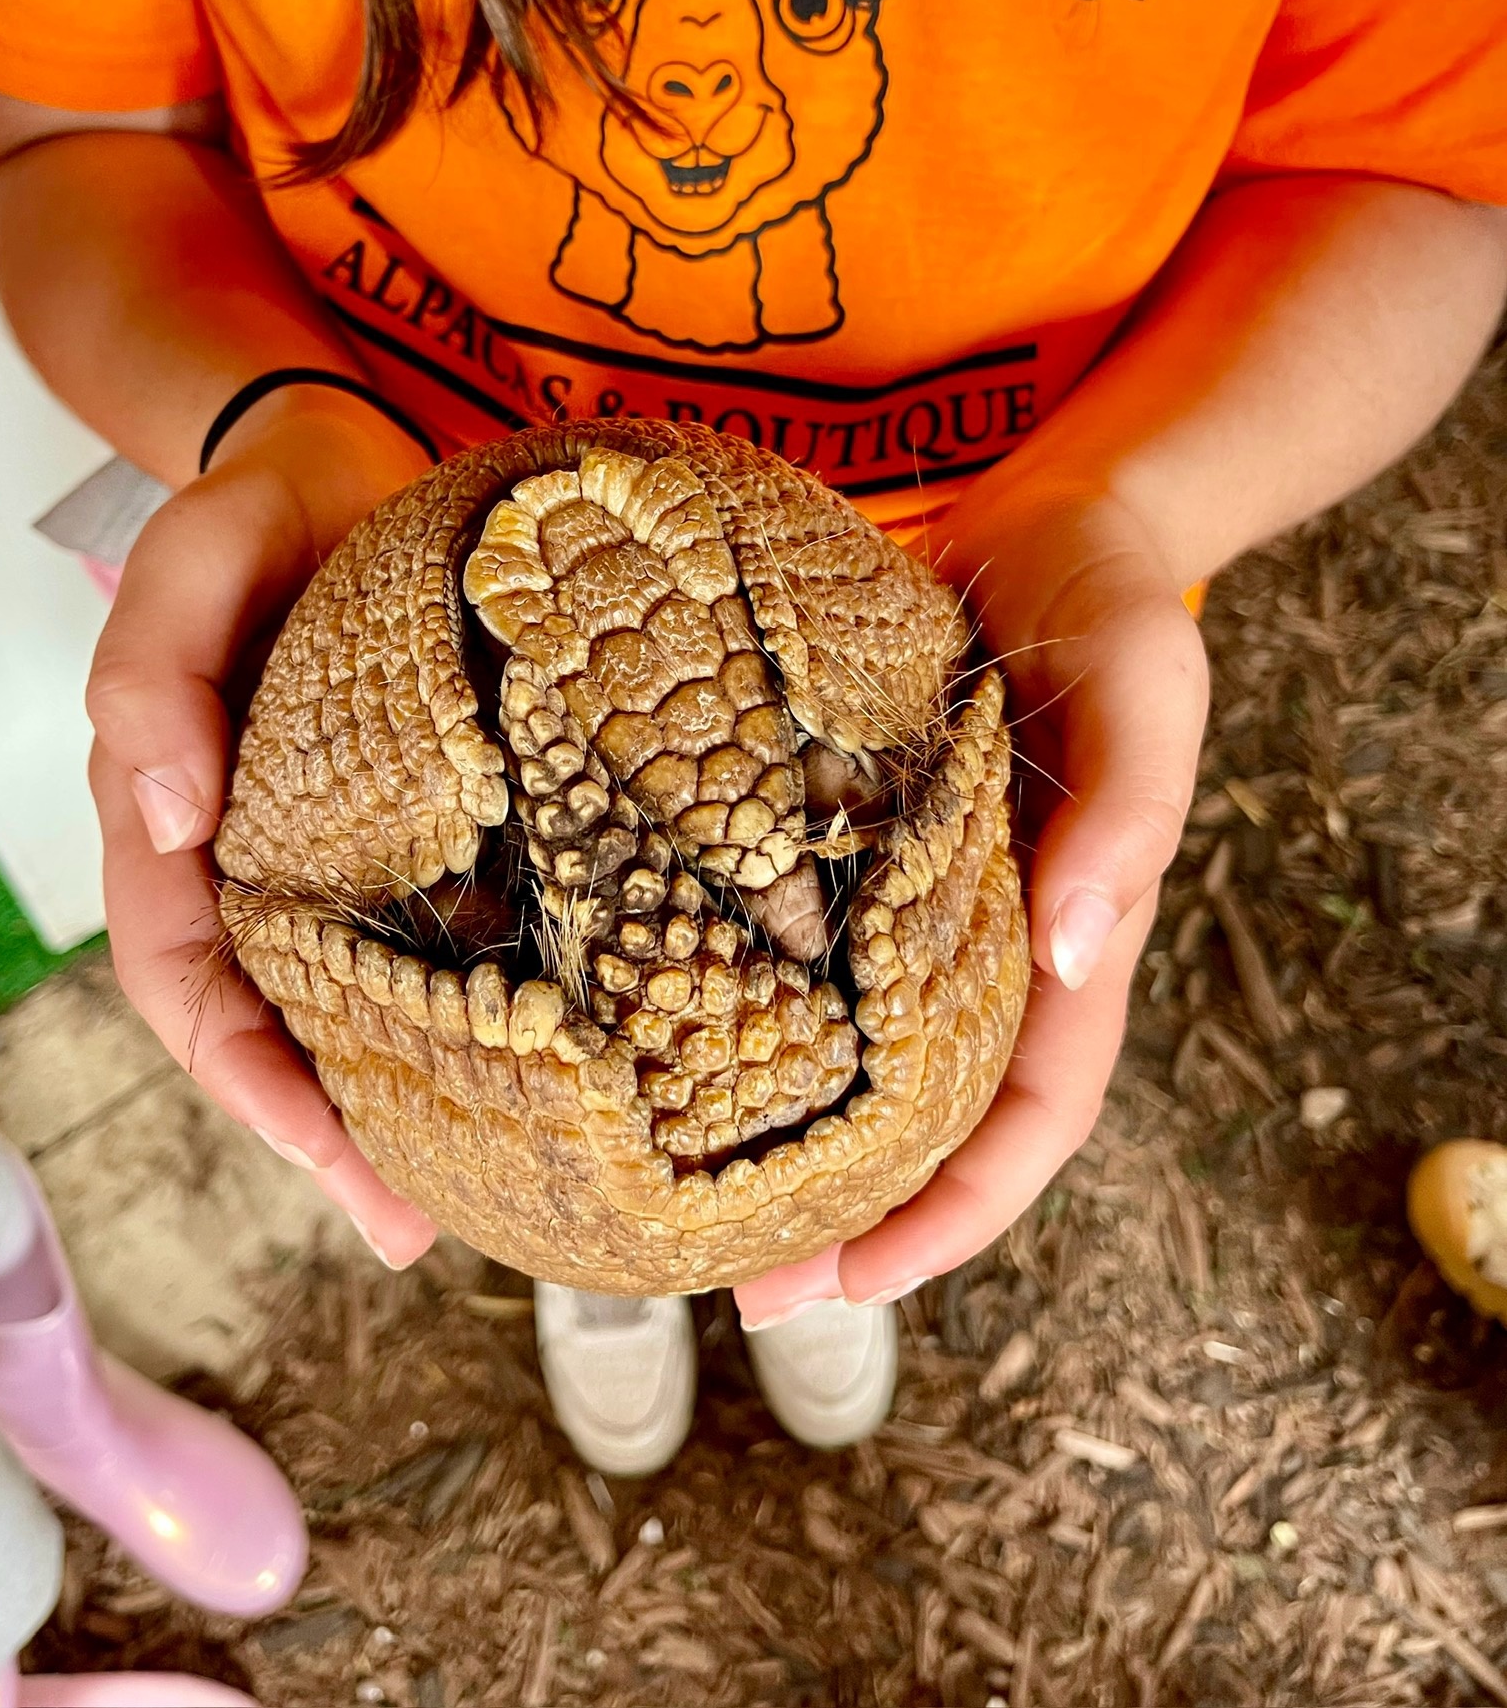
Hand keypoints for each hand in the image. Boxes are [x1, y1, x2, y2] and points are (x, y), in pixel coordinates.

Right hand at [85, 389, 439, 1267]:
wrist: (346, 450)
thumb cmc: (263, 503)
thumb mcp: (193, 555)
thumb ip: (152, 670)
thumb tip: (168, 815)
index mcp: (182, 811)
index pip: (186, 974)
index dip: (241, 1074)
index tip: (318, 1150)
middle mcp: (255, 849)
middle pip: (272, 1021)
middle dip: (328, 1134)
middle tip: (412, 1227)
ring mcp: (342, 841)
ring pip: (354, 996)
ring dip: (404, 1096)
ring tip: (483, 1188)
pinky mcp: (429, 815)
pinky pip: (433, 931)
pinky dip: (466, 1006)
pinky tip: (540, 1059)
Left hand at [735, 480, 1208, 1325]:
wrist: (1050, 514)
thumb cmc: (1108, 593)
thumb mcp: (1148, 676)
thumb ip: (1133, 808)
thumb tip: (1080, 954)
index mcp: (1070, 938)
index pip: (1026, 1119)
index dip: (954, 1218)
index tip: (855, 1283)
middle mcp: (985, 943)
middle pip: (927, 1122)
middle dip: (848, 1219)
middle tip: (736, 1289)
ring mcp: (910, 899)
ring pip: (853, 1055)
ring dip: (782, 1137)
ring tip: (674, 1201)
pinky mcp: (845, 842)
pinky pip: (799, 952)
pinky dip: (742, 1011)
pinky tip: (654, 1035)